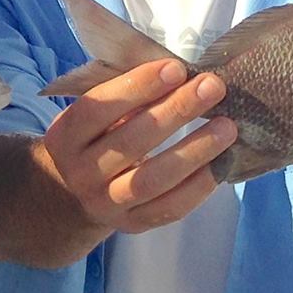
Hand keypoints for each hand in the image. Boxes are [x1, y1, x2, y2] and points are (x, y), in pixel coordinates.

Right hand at [41, 59, 237, 233]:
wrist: (71, 194)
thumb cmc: (93, 139)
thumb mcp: (94, 115)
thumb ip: (125, 97)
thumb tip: (180, 75)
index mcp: (65, 135)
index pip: (98, 108)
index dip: (136, 87)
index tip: (175, 68)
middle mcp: (81, 171)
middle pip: (130, 142)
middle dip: (175, 111)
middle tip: (212, 88)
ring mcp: (105, 202)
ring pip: (152, 179)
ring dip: (194, 151)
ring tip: (227, 127)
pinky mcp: (131, 224)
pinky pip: (170, 208)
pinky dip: (200, 185)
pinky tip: (223, 162)